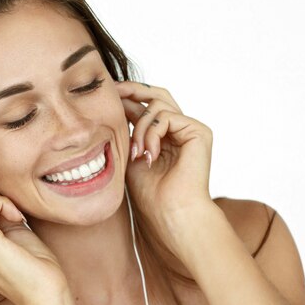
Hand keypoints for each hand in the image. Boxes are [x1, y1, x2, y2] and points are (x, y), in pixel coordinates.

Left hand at [116, 81, 213, 250]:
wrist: (169, 214)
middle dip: (132, 90)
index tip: (105, 95)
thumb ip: (128, 129)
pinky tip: (148, 154)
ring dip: (140, 127)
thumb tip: (117, 102)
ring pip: (158, 105)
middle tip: (112, 92)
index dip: (125, 97)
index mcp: (164, 136)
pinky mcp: (199, 132)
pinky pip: (167, 116)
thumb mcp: (130, 154)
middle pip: (157, 95)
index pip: (144, 106)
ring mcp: (190, 130)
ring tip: (136, 152)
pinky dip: (152, 133)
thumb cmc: (149, 194)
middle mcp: (180, 130)